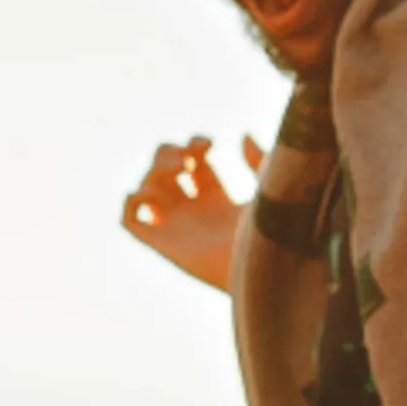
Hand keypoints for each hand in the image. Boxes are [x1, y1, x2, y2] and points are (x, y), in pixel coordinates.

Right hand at [120, 133, 263, 290]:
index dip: (194, 146)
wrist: (267, 270)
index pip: (193, 164)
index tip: (208, 145)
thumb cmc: (275, 235)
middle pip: (163, 170)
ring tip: (180, 170)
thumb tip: (242, 135)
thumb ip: (258, 161)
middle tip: (188, 159)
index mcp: (218, 199)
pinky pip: (130, 220)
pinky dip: (132, 201)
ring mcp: (176, 227)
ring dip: (154, 170)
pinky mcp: (163, 244)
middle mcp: (192, 212)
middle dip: (168, 154)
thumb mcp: (269, 189)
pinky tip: (155, 192)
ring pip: (146, 188)